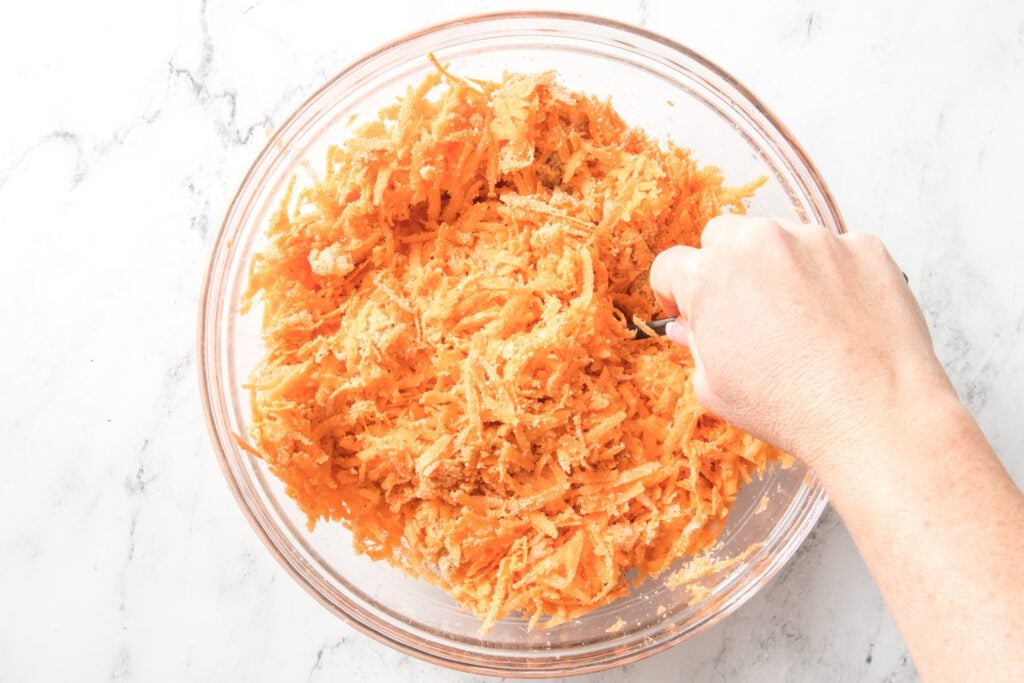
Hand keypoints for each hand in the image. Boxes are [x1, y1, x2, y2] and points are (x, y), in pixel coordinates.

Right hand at [649, 215, 952, 466]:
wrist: (874, 413)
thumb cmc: (790, 407)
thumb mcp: (715, 387)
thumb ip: (695, 344)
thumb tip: (689, 326)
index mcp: (709, 276)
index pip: (670, 266)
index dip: (673, 292)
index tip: (688, 311)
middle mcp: (758, 243)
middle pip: (723, 237)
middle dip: (725, 267)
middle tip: (744, 312)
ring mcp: (815, 239)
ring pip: (780, 238)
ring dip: (779, 267)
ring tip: (800, 321)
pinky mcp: (862, 246)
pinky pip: (834, 250)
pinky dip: (830, 275)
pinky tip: (838, 319)